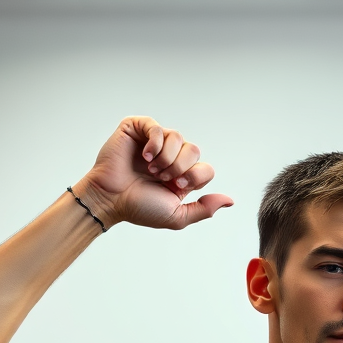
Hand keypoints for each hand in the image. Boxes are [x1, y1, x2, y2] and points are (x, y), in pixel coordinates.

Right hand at [71, 116, 233, 229]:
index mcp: (182, 176)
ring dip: (166, 157)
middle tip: (162, 177)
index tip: (175, 186)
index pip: (206, 169)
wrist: (111, 199)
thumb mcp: (177, 216)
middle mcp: (171, 157)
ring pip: (178, 137)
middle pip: (195, 150)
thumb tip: (230, 201)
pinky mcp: (137, 129)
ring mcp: (155, 142)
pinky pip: (157, 127)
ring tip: (151, 168)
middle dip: (180, 167)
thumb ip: (205, 209)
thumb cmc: (140, 208)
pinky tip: (144, 156)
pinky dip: (154, 143)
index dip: (194, 177)